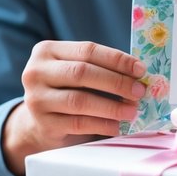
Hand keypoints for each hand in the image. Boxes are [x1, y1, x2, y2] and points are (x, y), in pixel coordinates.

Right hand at [2, 41, 145, 174]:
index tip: (140, 69)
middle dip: (116, 82)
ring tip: (132, 110)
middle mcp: (36, 72)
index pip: (87, 50)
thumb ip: (99, 67)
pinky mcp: (44, 124)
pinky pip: (78, 123)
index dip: (116, 59)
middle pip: (82, 73)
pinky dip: (102, 124)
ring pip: (80, 100)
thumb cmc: (66, 91)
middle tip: (139, 91)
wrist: (38, 122)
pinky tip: (118, 126)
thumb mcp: (74, 72)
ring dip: (112, 106)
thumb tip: (138, 73)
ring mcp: (36, 99)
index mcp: (46, 50)